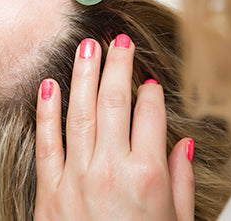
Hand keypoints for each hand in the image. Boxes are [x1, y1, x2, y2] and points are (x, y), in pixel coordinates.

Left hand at [35, 35, 194, 219]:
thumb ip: (180, 181)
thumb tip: (184, 146)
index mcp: (147, 175)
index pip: (150, 115)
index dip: (151, 92)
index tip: (150, 79)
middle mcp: (111, 169)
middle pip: (114, 102)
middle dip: (118, 65)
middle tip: (119, 40)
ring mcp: (76, 178)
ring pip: (79, 113)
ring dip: (84, 75)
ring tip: (87, 47)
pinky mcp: (49, 191)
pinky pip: (46, 142)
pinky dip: (46, 112)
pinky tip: (49, 86)